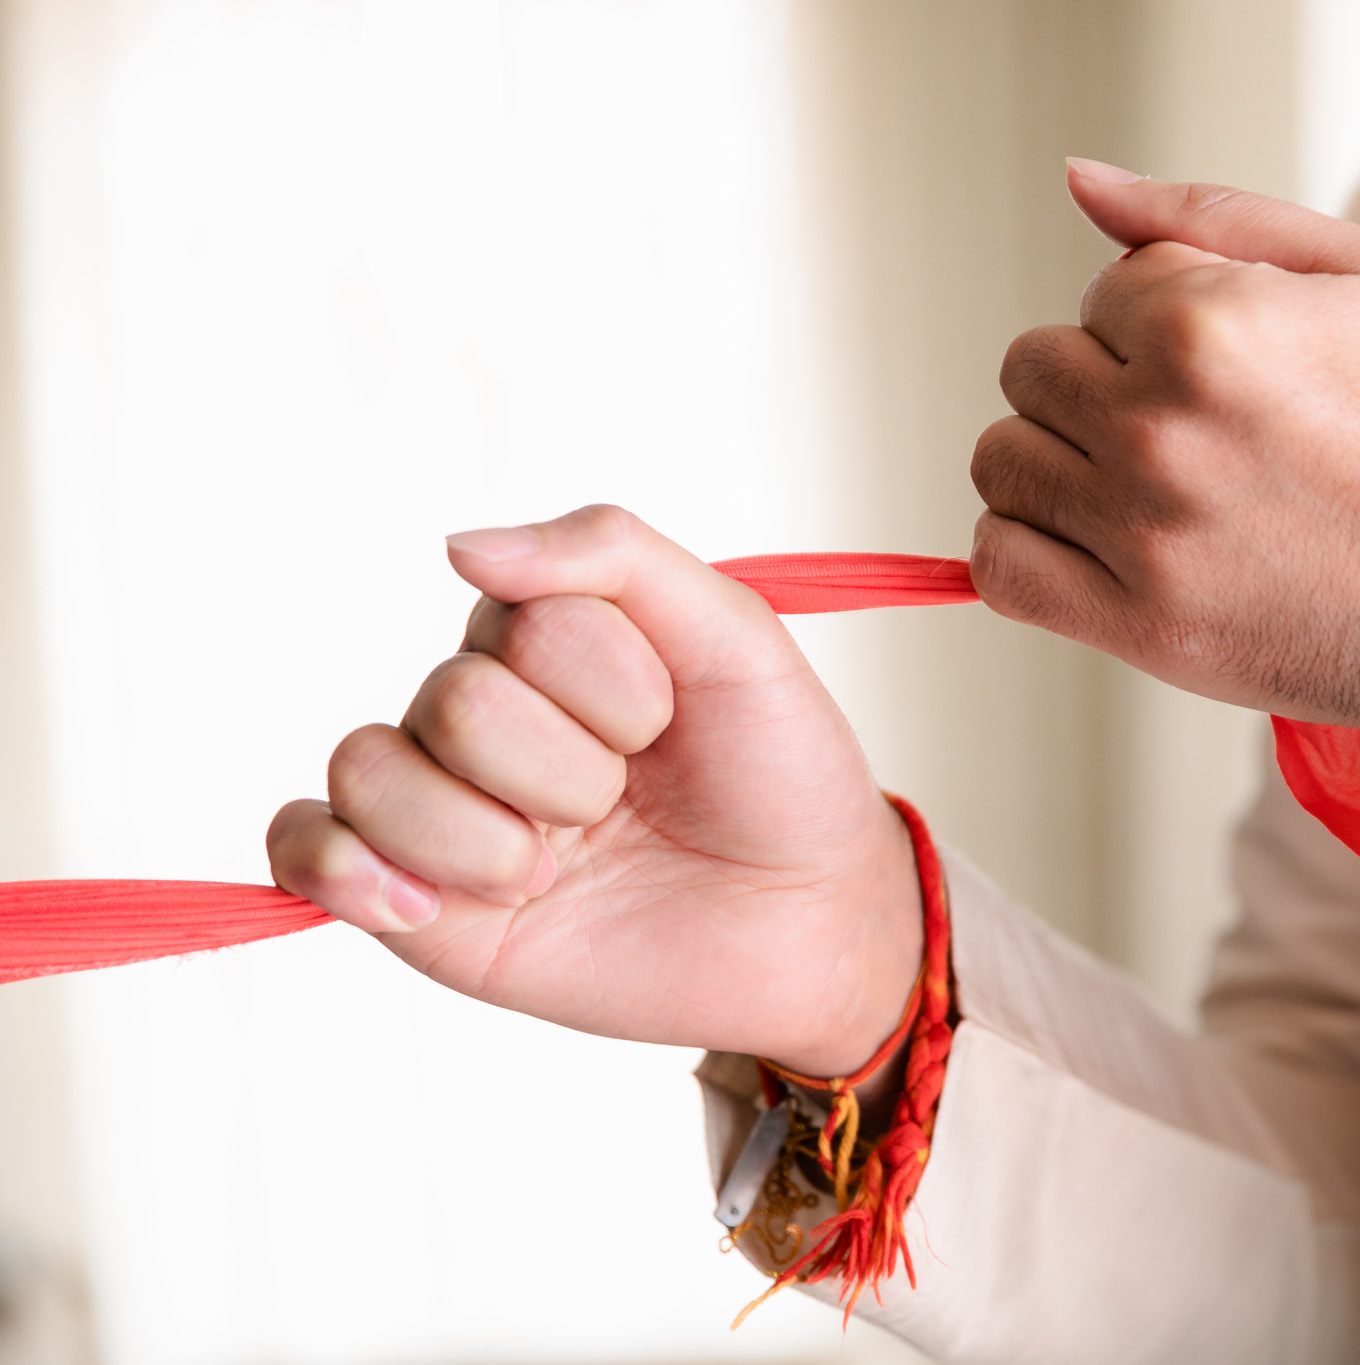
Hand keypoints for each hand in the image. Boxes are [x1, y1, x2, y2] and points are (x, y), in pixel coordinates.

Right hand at [267, 506, 923, 1077]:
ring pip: (371, 772)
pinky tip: (430, 906)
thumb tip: (458, 546)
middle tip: (628, 805)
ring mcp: (444, 806)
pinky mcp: (417, 904)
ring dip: (491, 838)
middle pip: (454, 703)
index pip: (520, 623)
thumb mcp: (734, 636)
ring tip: (560, 869)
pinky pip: (304, 850)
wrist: (812, 923)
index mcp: (546, 634)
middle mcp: (481, 711)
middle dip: (571, 771)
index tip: (676, 722)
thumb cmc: (780, 773)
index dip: (616, 686)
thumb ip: (612, 554)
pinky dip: (345, 870)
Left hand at [970, 160, 1359, 762]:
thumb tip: (1081, 181)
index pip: (1100, 292)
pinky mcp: (1149, 630)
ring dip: (1056, 464)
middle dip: (1098, 382)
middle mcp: (1161, 425)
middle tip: (1192, 428)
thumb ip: (1208, 216)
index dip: (1160, 322)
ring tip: (1148, 486)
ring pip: (1003, 464)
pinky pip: (1003, 570)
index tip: (1232, 370)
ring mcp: (1147, 534)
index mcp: (1210, 321)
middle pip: (1032, 370)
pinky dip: (1029, 552)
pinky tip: (1101, 547)